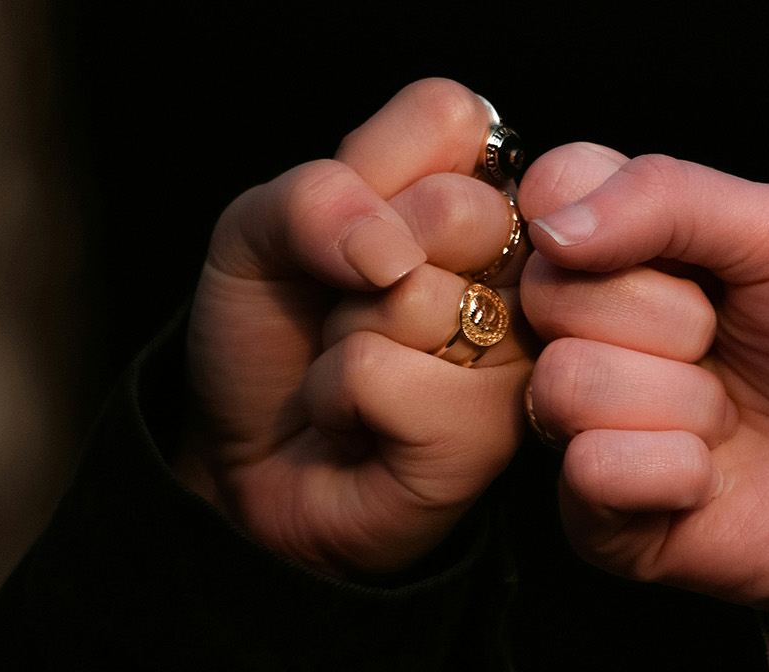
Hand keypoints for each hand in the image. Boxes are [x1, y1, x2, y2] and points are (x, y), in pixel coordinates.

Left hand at [174, 79, 531, 576]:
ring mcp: (521, 358)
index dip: (372, 172)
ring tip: (357, 370)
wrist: (245, 457)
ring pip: (417, 298)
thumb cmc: (274, 337)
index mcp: (482, 198)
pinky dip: (338, 399)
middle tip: (354, 304)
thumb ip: (312, 198)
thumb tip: (389, 250)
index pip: (457, 117)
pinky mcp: (493, 435)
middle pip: (458, 208)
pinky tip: (360, 424)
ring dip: (346, 337)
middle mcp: (523, 272)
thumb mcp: (256, 233)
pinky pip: (385, 376)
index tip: (355, 232)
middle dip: (359, 260)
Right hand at [519, 144, 768, 634]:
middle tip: (729, 340)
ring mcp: (594, 428)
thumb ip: (667, 197)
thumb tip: (553, 225)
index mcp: (630, 249)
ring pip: (565, 385)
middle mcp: (596, 334)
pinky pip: (587, 473)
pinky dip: (669, 471)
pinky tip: (714, 476)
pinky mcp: (605, 521)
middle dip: (668, 317)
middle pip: (549, 293)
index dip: (602, 217)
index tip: (687, 252)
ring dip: (680, 401)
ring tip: (733, 415)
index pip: (546, 195)